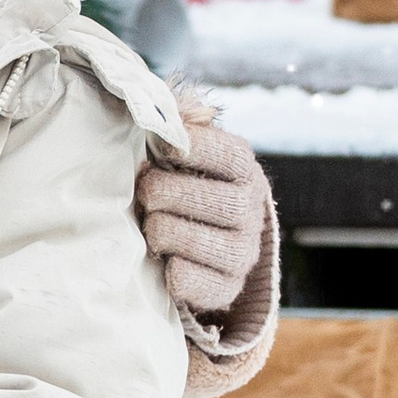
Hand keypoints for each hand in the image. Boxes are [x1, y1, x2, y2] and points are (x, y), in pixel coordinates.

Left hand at [139, 112, 272, 318]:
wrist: (200, 244)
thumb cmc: (183, 183)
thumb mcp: (185, 149)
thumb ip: (183, 121)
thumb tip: (186, 109)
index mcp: (245, 171)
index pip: (229, 155)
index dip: (192, 148)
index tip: (163, 151)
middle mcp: (252, 211)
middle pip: (211, 200)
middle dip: (165, 193)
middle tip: (145, 193)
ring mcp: (242, 253)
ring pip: (196, 241)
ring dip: (161, 230)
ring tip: (150, 225)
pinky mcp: (226, 288)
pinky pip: (190, 281)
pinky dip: (169, 270)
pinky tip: (163, 258)